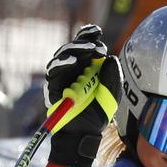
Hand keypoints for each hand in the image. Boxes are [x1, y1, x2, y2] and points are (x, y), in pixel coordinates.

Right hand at [44, 24, 121, 166]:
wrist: (83, 135)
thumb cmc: (97, 115)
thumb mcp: (111, 95)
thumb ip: (112, 77)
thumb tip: (110, 57)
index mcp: (88, 68)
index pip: (86, 47)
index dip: (89, 37)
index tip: (97, 32)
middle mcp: (74, 70)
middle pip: (74, 49)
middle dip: (84, 43)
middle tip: (96, 45)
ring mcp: (63, 78)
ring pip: (63, 56)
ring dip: (75, 50)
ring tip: (88, 49)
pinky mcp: (54, 87)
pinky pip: (54, 72)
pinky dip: (61, 64)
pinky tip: (72, 61)